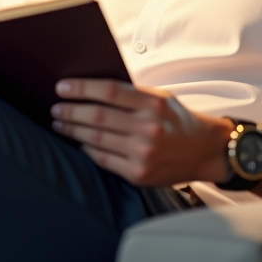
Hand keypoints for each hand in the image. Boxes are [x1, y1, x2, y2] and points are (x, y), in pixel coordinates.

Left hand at [51, 78, 232, 186]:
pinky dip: (87, 150)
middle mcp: (148, 128)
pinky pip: (103, 160)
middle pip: (97, 116)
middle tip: (55, 107)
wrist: (205, 152)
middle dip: (70, 111)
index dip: (81, 89)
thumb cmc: (178, 120)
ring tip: (59, 123)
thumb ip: (132, 93)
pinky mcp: (138, 174)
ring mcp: (142, 153)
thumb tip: (91, 89)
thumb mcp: (161, 98)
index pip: (108, 92)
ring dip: (72, 130)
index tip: (62, 87)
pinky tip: (78, 143)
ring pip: (95, 139)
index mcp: (153, 104)